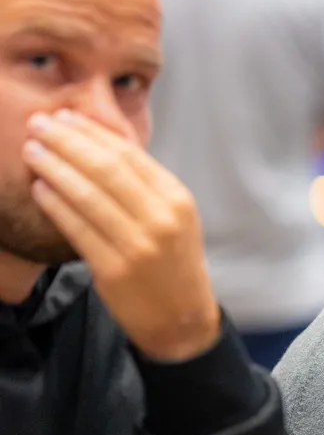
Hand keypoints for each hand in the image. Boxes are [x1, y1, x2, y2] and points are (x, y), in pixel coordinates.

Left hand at [23, 109, 219, 360]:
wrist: (182, 317)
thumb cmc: (172, 262)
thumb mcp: (175, 218)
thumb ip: (145, 185)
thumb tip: (99, 142)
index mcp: (178, 200)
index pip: (129, 155)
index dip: (91, 132)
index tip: (64, 117)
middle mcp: (161, 220)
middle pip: (105, 169)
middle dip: (67, 142)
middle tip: (38, 124)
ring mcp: (138, 247)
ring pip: (87, 196)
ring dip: (53, 167)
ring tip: (31, 150)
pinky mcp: (114, 271)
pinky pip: (77, 229)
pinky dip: (55, 204)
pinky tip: (40, 188)